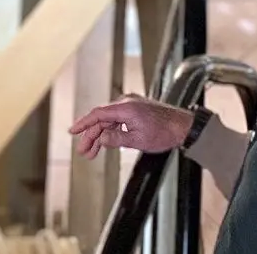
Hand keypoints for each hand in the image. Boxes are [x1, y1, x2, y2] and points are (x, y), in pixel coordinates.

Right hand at [68, 95, 194, 159]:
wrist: (184, 127)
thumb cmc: (164, 133)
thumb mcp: (138, 140)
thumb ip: (116, 139)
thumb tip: (101, 138)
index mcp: (126, 108)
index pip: (98, 114)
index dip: (83, 123)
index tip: (73, 131)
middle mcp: (127, 103)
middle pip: (102, 119)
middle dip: (91, 136)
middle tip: (84, 151)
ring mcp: (132, 105)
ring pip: (109, 120)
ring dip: (101, 135)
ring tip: (93, 152)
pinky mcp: (136, 109)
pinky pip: (118, 119)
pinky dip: (111, 130)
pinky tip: (106, 142)